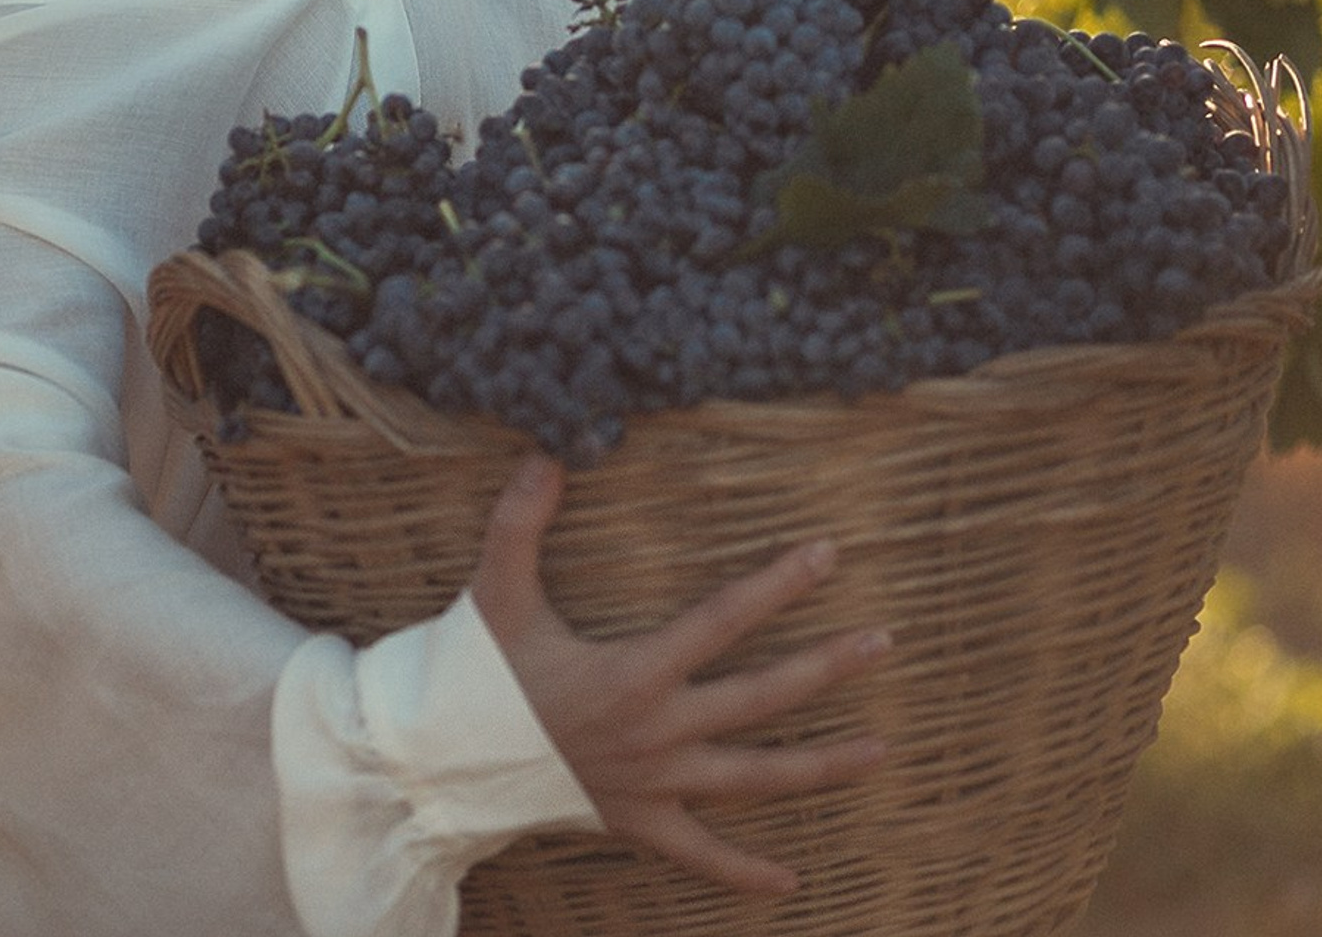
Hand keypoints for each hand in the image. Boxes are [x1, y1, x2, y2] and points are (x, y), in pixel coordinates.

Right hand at [468, 455, 893, 900]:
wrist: (448, 763)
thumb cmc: (477, 672)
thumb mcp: (495, 590)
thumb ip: (520, 520)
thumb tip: (548, 451)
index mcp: (634, 671)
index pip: (723, 618)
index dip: (778, 584)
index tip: (828, 555)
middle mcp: (660, 730)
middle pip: (762, 697)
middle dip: (828, 667)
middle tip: (886, 641)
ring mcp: (657, 784)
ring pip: (757, 778)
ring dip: (823, 765)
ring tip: (883, 751)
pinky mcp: (641, 824)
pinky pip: (703, 856)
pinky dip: (746, 874)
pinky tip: (793, 882)